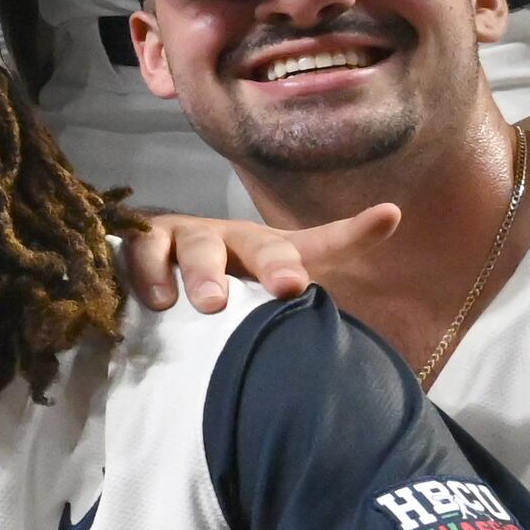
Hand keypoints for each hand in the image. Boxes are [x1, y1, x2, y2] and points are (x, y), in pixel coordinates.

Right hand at [120, 197, 396, 311]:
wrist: (144, 274)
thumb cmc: (214, 290)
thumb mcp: (260, 299)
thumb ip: (298, 306)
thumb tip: (345, 313)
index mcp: (265, 250)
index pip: (315, 243)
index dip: (351, 233)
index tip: (390, 215)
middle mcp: (228, 238)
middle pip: (257, 243)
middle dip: (273, 263)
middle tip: (286, 287)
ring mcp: (182, 237)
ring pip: (197, 245)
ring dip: (202, 273)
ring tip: (209, 304)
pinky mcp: (140, 244)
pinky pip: (142, 251)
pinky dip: (148, 272)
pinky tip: (156, 299)